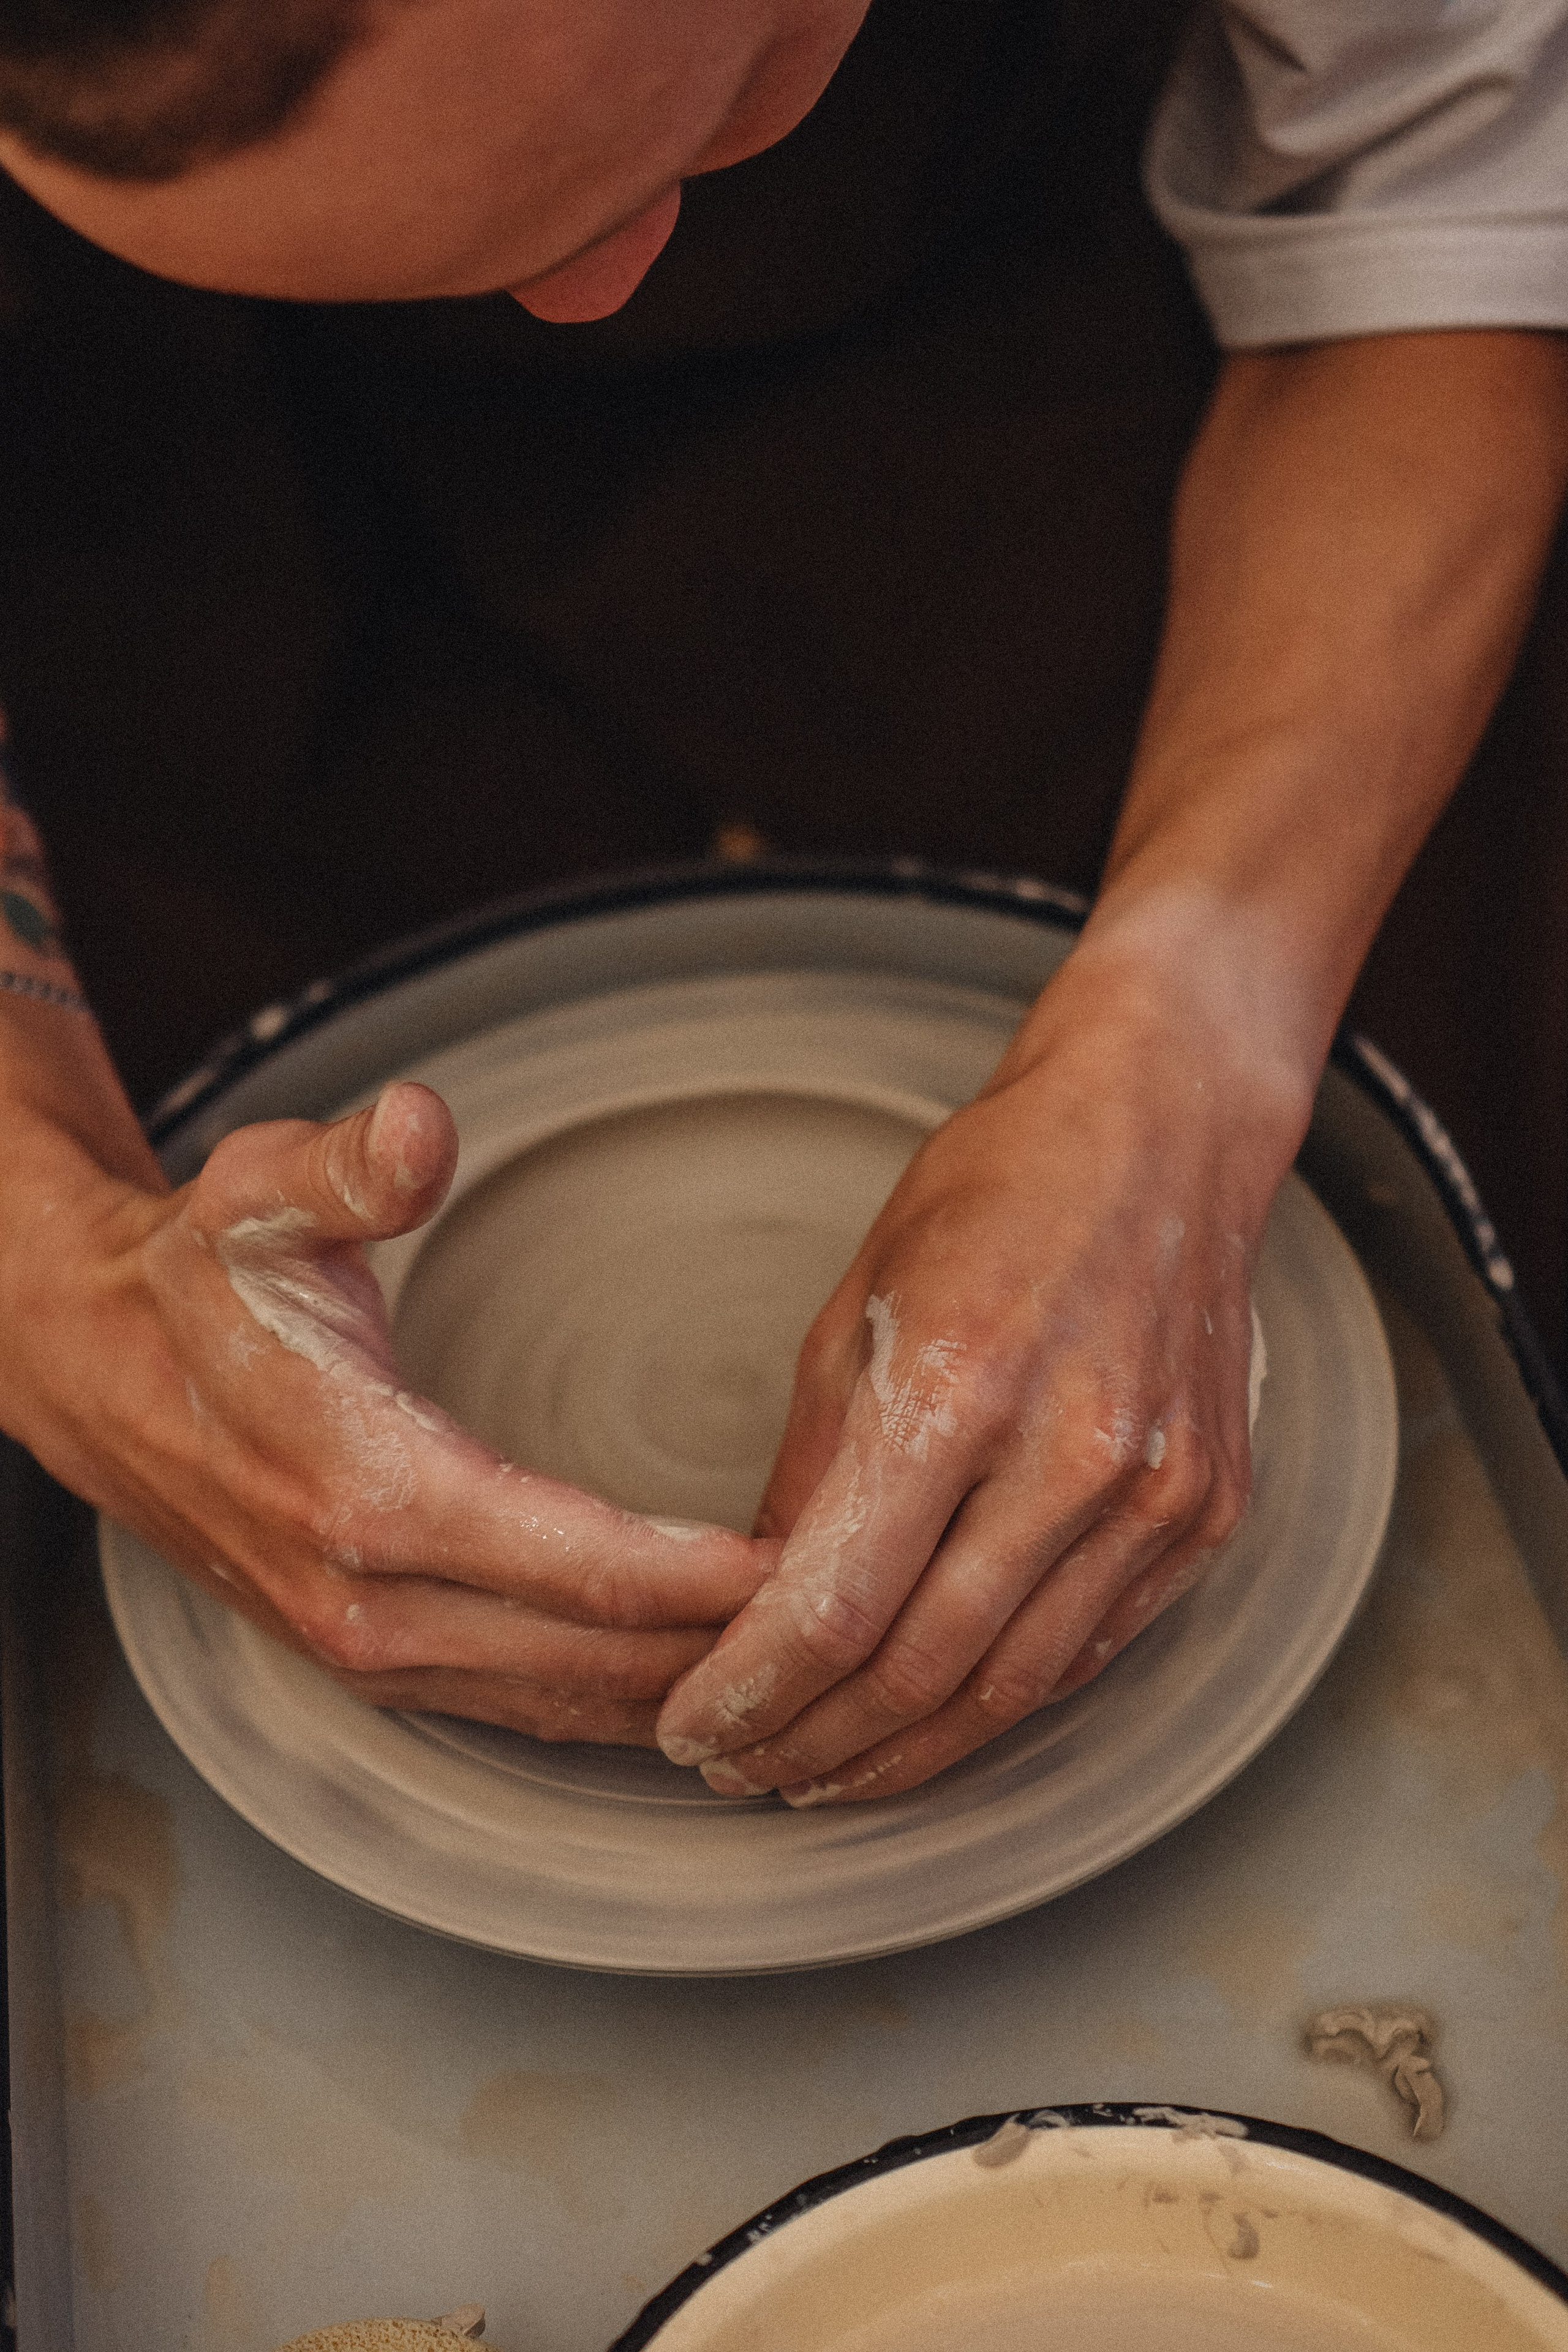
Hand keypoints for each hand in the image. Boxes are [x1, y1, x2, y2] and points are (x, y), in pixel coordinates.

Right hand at [1, 1080, 772, 1741]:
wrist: (91, 1368)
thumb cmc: (192, 1279)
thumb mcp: (256, 1190)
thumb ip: (353, 1164)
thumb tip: (421, 1126)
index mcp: (367, 1488)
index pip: (580, 1565)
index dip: (706, 1575)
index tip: (813, 1562)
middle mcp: (371, 1597)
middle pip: (594, 1656)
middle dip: (725, 1644)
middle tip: (851, 1609)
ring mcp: (366, 1648)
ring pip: (565, 1702)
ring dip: (680, 1685)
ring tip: (798, 1653)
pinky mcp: (368, 1661)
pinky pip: (520, 1708)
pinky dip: (612, 1700)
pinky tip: (688, 1675)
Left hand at [655, 934, 1308, 1800]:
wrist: (1166, 1133)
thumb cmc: (997, 1194)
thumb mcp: (858, 1307)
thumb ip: (811, 1470)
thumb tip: (761, 1605)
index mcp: (959, 1387)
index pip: (834, 1604)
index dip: (749, 1691)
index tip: (691, 1728)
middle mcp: (1072, 1454)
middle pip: (919, 1671)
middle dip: (812, 1744)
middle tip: (742, 1770)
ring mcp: (1154, 1494)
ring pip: (1011, 1690)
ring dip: (902, 1754)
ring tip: (822, 1774)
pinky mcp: (1205, 1514)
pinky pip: (1090, 1651)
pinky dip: (1000, 1702)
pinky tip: (932, 1723)